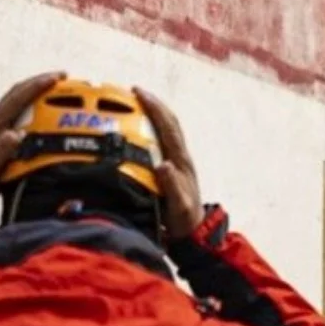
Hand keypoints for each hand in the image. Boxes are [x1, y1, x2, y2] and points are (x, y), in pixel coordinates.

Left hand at [0, 72, 64, 211]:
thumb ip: (0, 152)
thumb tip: (16, 135)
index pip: (16, 99)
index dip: (36, 86)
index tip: (57, 79)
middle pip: (19, 93)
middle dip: (41, 82)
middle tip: (64, 77)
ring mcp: (0, 127)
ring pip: (21, 101)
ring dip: (40, 92)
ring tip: (61, 88)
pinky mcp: (5, 135)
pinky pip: (24, 114)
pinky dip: (38, 107)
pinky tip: (51, 110)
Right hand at [134, 87, 203, 238]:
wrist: (192, 233)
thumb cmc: (185, 221)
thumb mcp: (179, 206)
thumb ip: (172, 186)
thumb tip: (162, 165)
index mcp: (181, 161)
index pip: (168, 127)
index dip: (155, 108)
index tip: (138, 93)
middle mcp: (179, 157)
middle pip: (168, 123)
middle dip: (152, 104)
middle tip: (132, 92)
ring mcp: (176, 162)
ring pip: (165, 130)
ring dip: (151, 114)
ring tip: (132, 104)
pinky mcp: (170, 169)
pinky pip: (159, 143)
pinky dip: (148, 130)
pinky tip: (134, 130)